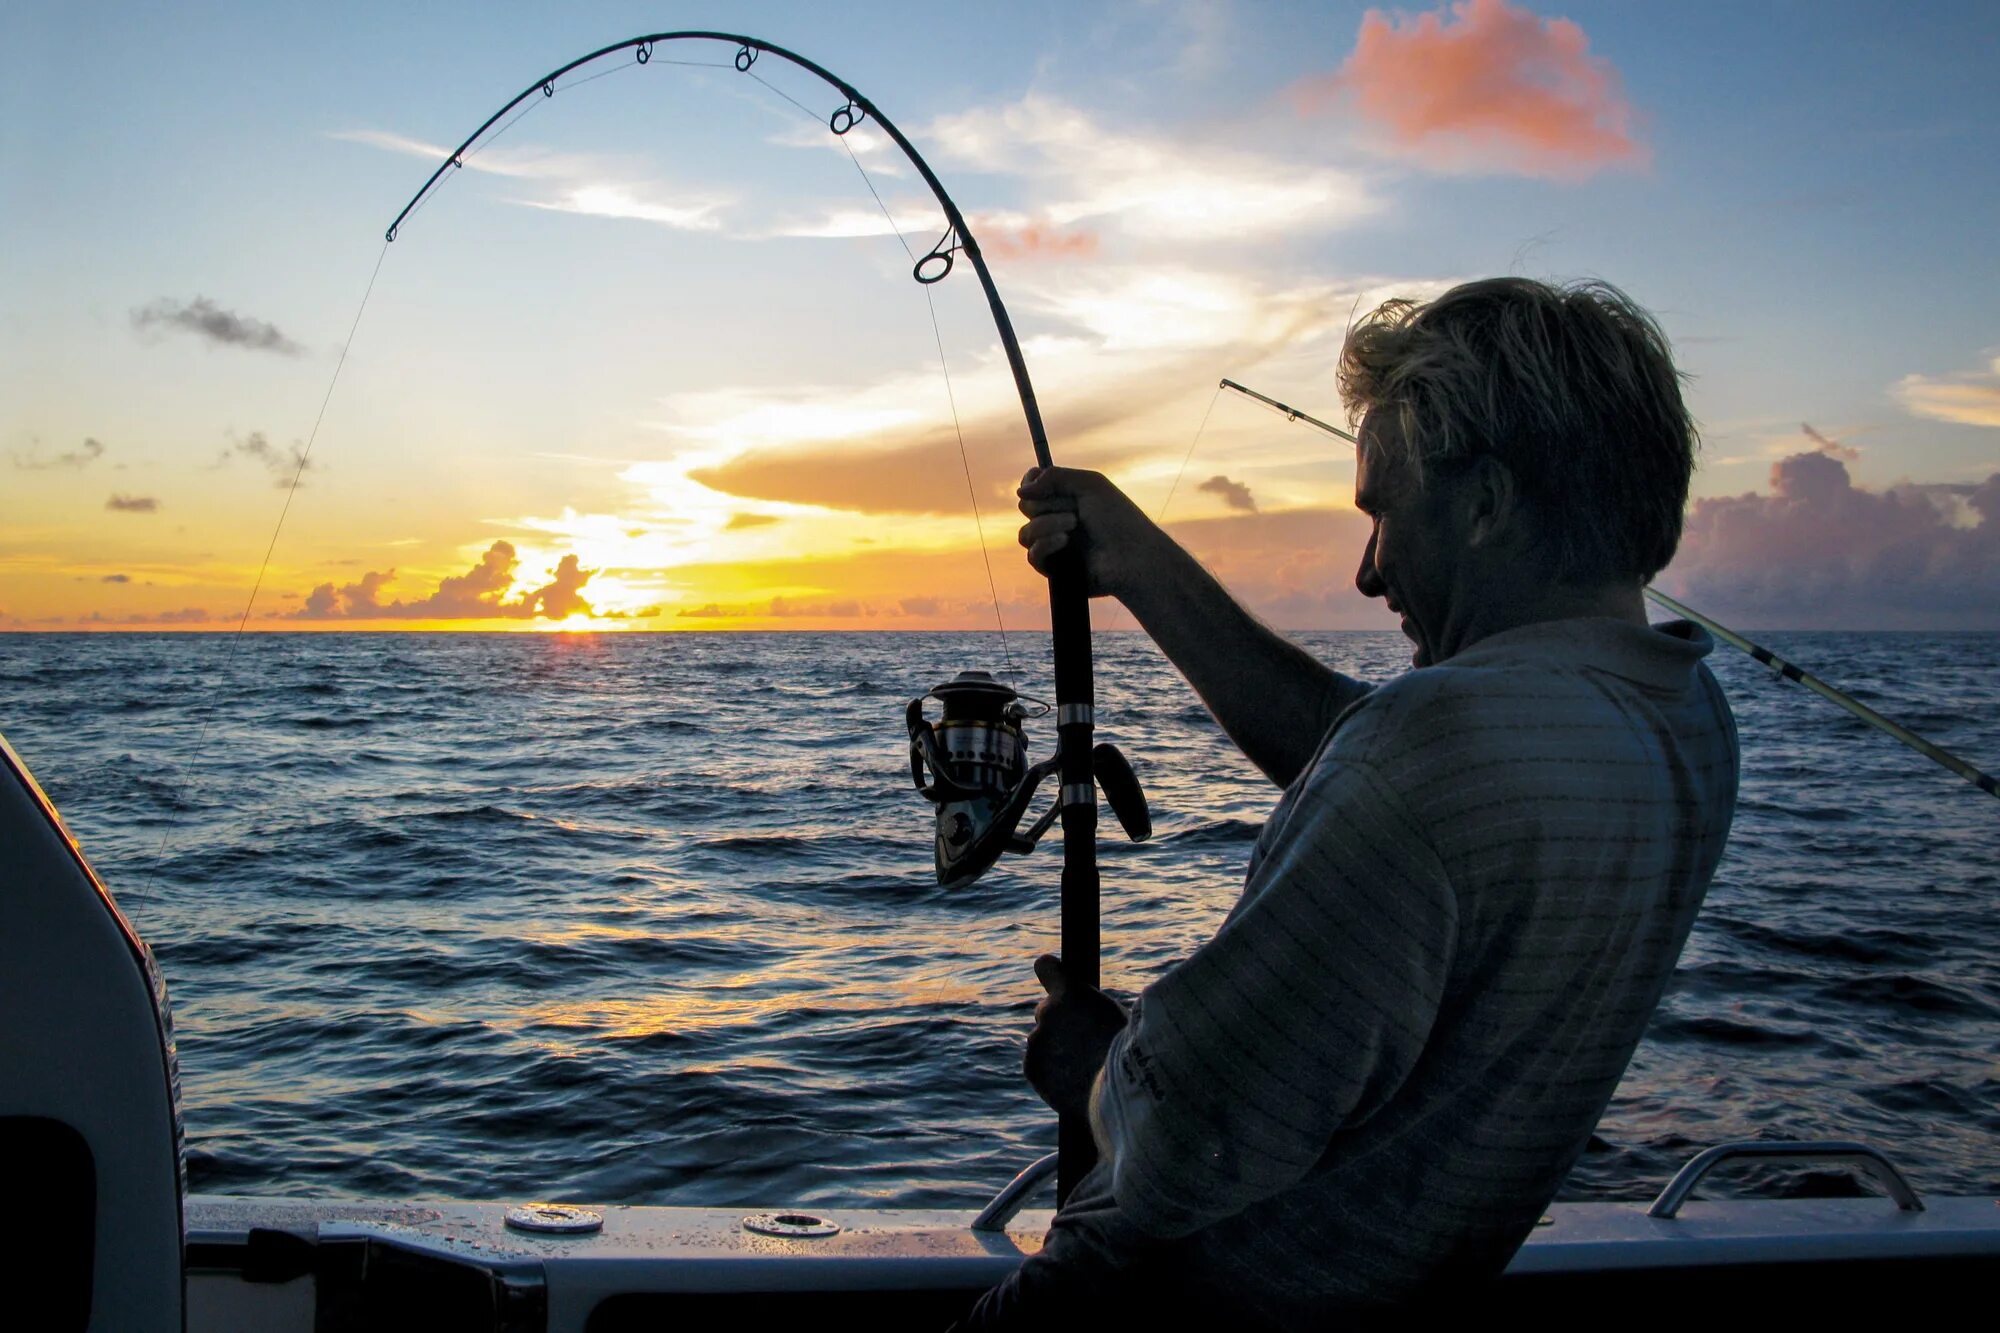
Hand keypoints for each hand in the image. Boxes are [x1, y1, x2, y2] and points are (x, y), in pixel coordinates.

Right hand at [1017, 466, 1166, 600]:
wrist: (1132, 556)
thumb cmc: (1118, 519)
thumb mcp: (1090, 485)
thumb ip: (1054, 477)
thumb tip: (1020, 491)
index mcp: (1067, 500)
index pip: (1033, 487)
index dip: (1030, 482)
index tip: (1034, 482)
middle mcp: (1058, 521)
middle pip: (1026, 507)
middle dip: (1047, 504)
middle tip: (1075, 509)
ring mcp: (1055, 547)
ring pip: (1025, 533)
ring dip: (1047, 524)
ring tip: (1073, 525)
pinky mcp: (1054, 570)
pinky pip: (1032, 555)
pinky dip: (1046, 544)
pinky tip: (1064, 542)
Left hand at [1023, 953, 1128, 1119]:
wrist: (1121, 1092)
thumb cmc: (1131, 1052)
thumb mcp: (1118, 1016)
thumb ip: (1092, 1010)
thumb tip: (1086, 1016)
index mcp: (1070, 992)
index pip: (1046, 967)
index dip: (1051, 974)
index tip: (1054, 979)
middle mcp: (1046, 1012)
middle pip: (1046, 1013)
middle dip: (1060, 1025)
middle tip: (1084, 1045)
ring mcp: (1036, 1041)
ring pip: (1043, 1044)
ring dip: (1058, 1053)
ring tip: (1086, 1071)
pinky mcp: (1032, 1069)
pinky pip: (1040, 1068)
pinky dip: (1052, 1075)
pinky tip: (1075, 1084)